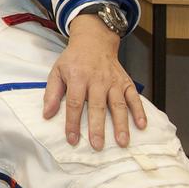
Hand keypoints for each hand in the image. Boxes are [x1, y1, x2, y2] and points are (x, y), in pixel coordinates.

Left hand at [42, 13, 145, 148]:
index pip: (74, 103)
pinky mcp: (126, 82)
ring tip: (122, 142)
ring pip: (117, 104)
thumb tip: (46, 114)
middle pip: (97, 106)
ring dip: (121, 124)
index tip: (72, 139)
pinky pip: (134, 97)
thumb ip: (51, 93)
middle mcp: (97, 80)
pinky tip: (141, 125)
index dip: (72, 122)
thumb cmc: (73, 60)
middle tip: (97, 146)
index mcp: (77, 77)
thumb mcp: (56, 71)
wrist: (93, 41)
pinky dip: (139, 111)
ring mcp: (113, 81)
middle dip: (97, 128)